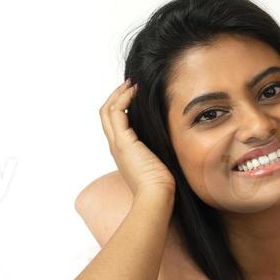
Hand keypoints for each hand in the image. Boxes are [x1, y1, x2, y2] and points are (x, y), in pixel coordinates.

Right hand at [98, 81, 174, 200]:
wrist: (156, 196)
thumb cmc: (162, 184)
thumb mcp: (159, 160)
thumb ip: (159, 149)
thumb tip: (172, 137)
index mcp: (123, 151)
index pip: (114, 123)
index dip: (120, 106)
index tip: (133, 94)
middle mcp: (115, 146)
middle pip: (106, 114)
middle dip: (116, 96)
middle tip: (129, 84)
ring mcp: (117, 143)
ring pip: (107, 111)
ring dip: (119, 94)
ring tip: (131, 84)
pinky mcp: (123, 142)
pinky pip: (117, 113)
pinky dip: (123, 99)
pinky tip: (134, 92)